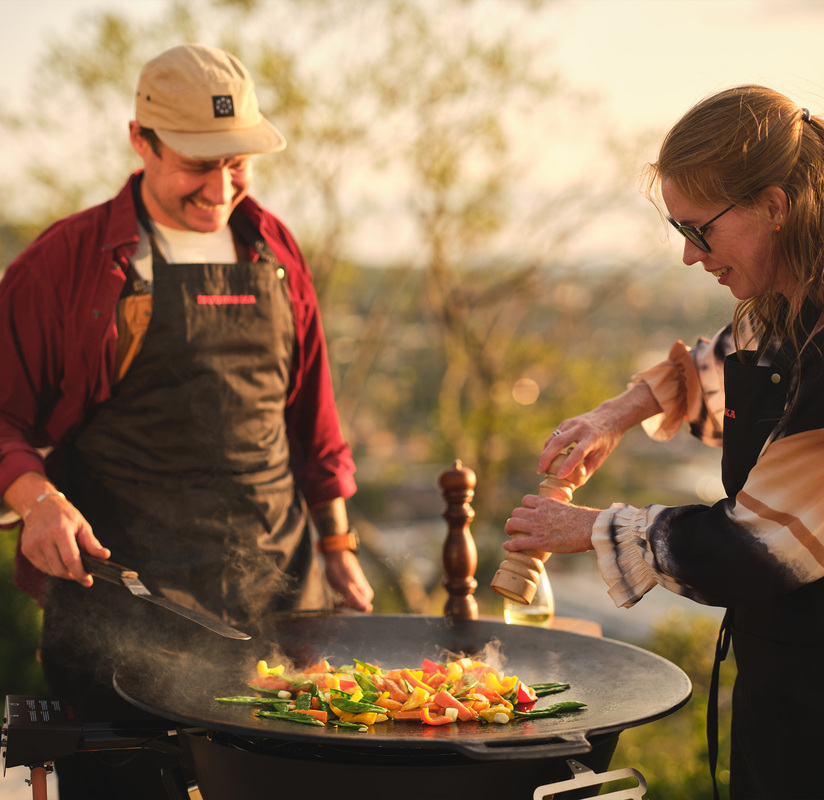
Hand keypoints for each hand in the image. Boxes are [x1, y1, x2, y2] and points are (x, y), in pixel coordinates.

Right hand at [19, 493, 109, 586]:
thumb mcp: (82, 525)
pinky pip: (42, 567)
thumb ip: (92, 543)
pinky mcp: (26, 550)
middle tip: (82, 574)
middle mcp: (43, 539)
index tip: (88, 581)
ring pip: (51, 570)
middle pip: (60, 569)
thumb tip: (105, 555)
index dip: (80, 573)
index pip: (71, 559)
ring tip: (72, 564)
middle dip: (73, 575)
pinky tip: (59, 560)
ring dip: (63, 572)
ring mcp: (32, 545)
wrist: (41, 506)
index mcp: (60, 531)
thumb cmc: (65, 516)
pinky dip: (53, 568)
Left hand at [323, 550, 373, 611]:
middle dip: (347, 609)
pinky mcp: (352, 589)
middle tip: (336, 603)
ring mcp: (358, 591)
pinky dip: (342, 602)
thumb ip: (355, 597)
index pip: (364, 610)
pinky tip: (335, 600)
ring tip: (334, 602)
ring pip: (353, 606)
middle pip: (358, 609)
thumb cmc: (339, 569)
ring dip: (343, 606)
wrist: (336, 556)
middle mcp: (364, 592)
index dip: (352, 611)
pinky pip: (349, 601)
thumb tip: (367, 609)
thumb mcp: (345, 585)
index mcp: (365, 592)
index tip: (342, 606)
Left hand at [504, 496, 600, 554]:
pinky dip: (510, 544)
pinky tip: (506, 546)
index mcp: (546, 503)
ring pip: (513, 523)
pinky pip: (518, 542)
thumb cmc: (583, 520)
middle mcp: (538, 513)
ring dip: (509, 528)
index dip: (524, 507)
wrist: (589, 528)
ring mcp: (537, 527)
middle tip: (515, 525)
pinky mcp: (539, 541)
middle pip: (516, 512)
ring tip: (510, 534)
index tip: (525, 513)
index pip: (526, 500)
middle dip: (515, 518)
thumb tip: (560, 515)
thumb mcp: (567, 508)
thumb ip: (557, 510)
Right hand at [539, 383, 661, 480]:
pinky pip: (553, 436)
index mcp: (593, 438)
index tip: (559, 476)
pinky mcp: (566, 422)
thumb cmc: (606, 440)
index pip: (578, 452)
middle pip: (559, 442)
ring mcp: (572, 423)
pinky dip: (549, 447)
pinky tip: (548, 457)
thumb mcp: (601, 456)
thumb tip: (573, 485)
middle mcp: (581, 428)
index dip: (568, 464)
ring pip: (553, 438)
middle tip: (540, 471)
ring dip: (545, 453)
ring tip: (542, 467)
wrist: (609, 416)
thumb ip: (587, 469)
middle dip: (546, 458)